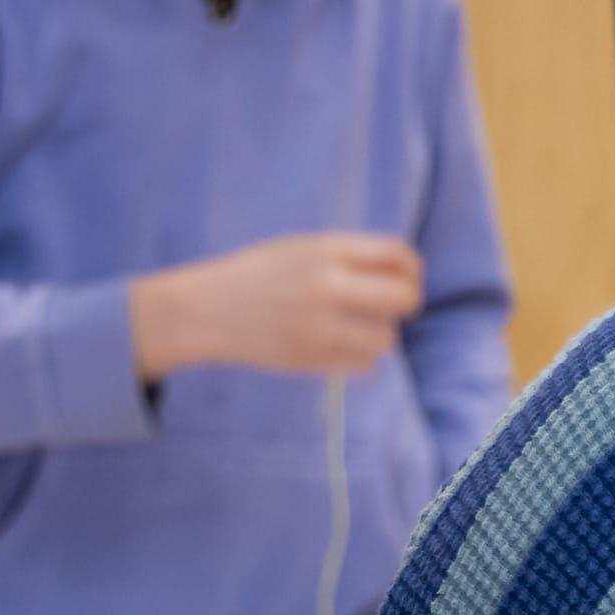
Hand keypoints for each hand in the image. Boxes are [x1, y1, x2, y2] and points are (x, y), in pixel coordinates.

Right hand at [132, 232, 423, 382]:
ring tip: (356, 328)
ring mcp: (319, 325)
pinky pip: (364, 364)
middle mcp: (326, 285)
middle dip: (407, 302)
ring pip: (386, 338)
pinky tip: (339, 347)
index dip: (411, 268)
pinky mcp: (312, 359)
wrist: (203, 310)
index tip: (407, 277)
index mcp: (324, 250)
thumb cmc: (258, 276)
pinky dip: (360, 358)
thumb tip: (404, 273)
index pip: (396, 253)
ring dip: (379, 335)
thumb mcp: (300, 250)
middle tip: (396, 308)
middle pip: (404, 297)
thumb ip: (348, 257)